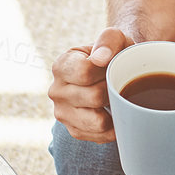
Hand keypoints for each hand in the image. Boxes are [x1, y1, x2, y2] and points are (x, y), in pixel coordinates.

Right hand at [48, 26, 131, 142]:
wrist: (112, 71)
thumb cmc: (113, 54)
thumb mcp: (114, 38)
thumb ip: (108, 41)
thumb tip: (100, 58)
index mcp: (61, 66)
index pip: (84, 72)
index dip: (106, 70)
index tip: (113, 65)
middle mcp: (56, 91)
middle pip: (94, 97)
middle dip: (114, 90)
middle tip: (118, 81)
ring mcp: (63, 114)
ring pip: (98, 121)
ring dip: (115, 110)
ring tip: (116, 97)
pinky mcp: (74, 131)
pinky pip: (100, 136)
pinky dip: (114, 127)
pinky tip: (115, 113)